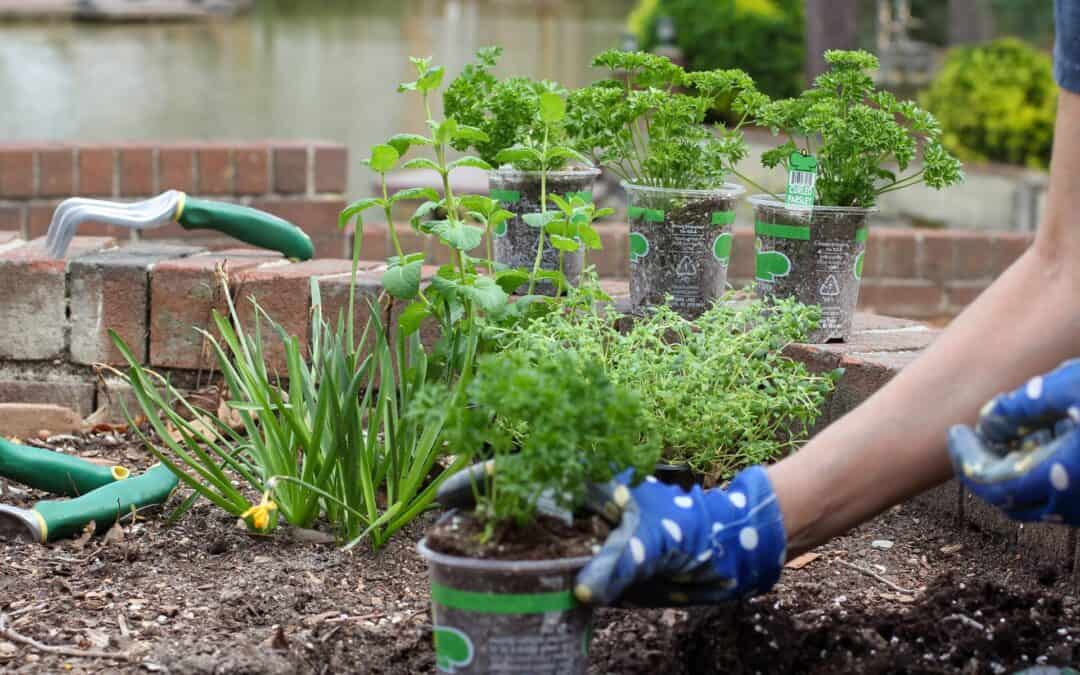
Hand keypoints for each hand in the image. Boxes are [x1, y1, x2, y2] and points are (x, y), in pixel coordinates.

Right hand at [436, 462, 787, 606]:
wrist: (725, 553)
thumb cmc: (689, 527)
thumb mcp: (652, 539)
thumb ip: (616, 564)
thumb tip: (580, 595)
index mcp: (586, 484)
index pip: (522, 472)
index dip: (481, 481)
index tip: (445, 497)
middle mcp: (577, 509)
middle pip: (515, 505)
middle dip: (477, 515)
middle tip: (441, 537)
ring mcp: (583, 539)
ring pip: (527, 540)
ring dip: (495, 551)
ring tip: (459, 569)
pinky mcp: (592, 569)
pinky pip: (548, 574)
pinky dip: (524, 584)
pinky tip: (503, 599)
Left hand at [948, 358, 1079, 524]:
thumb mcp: (1074, 387)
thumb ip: (1027, 404)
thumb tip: (988, 419)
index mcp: (1062, 478)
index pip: (993, 485)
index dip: (967, 459)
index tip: (955, 432)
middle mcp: (1075, 503)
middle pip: (1010, 499)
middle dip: (985, 469)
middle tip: (971, 437)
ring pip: (1037, 501)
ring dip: (1014, 471)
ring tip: (1008, 432)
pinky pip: (1061, 495)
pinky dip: (1041, 472)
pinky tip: (1046, 437)